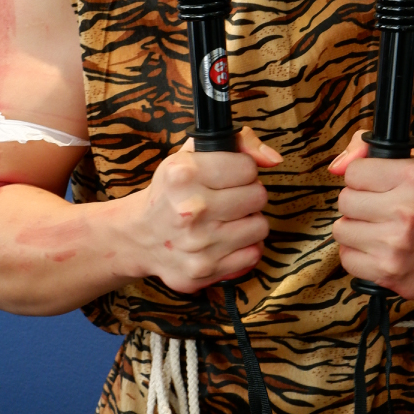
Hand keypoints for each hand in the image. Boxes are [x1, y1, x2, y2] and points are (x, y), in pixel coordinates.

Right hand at [119, 126, 280, 294]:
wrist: (139, 237)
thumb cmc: (171, 193)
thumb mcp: (191, 155)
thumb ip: (238, 144)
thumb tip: (273, 159)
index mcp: (183, 174)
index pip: (248, 168)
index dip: (243, 170)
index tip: (229, 176)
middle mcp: (190, 209)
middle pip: (258, 196)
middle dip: (248, 195)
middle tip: (229, 199)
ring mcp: (198, 243)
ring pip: (260, 226)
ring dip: (248, 222)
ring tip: (227, 220)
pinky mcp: (205, 270)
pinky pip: (253, 254)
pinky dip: (244, 246)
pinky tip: (225, 240)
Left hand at [328, 129, 413, 298]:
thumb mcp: (410, 162)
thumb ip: (366, 149)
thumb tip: (335, 168)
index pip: (353, 172)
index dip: (364, 177)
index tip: (381, 185)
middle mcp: (407, 212)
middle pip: (344, 201)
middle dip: (358, 203)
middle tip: (381, 208)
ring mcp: (396, 245)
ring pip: (341, 230)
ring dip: (355, 229)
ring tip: (380, 229)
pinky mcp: (387, 272)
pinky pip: (346, 257)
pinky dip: (358, 254)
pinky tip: (379, 249)